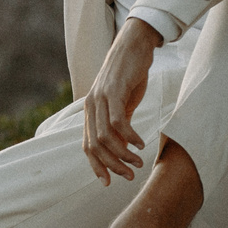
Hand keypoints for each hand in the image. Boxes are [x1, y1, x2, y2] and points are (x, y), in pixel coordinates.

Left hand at [81, 19, 160, 182]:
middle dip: (112, 165)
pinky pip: (118, 121)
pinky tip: (140, 144)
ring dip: (123, 154)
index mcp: (90, 111)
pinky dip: (130, 137)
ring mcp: (100, 98)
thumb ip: (119, 124)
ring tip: (138, 162)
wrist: (134, 45)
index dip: (96, 166)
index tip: (108, 182)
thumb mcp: (123, 103)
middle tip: (129, 175)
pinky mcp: (114, 91)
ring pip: (106, 136)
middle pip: (95, 146)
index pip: (87, 146)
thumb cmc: (129, 75)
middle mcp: (91, 106)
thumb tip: (122, 146)